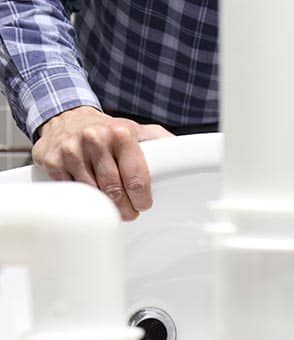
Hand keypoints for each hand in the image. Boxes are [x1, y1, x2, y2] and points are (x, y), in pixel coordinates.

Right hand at [32, 106, 172, 220]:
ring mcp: (71, 149)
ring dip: (105, 206)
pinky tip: (91, 195)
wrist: (67, 116)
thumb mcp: (138, 130)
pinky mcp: (52, 159)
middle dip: (125, 208)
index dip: (141, 198)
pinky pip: (71, 189)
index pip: (135, 177)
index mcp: (120, 133)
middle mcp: (95, 139)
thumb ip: (162, 142)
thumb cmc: (109, 130)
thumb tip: (186, 154)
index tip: (143, 205)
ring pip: (93, 192)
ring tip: (114, 207)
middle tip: (130, 213)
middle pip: (114, 189)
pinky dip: (82, 197)